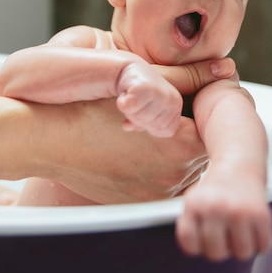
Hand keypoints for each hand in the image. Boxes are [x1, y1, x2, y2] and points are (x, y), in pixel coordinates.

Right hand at [0, 57, 235, 203]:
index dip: (211, 101)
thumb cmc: (90, 108)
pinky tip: (137, 145)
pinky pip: (166, 178)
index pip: (221, 120)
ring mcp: (160, 193)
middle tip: (170, 103)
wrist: (45, 140)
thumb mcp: (144, 83)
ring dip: (178, 142)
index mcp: (184, 146)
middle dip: (195, 121)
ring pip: (186, 161)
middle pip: (203, 141)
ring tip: (149, 124)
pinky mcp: (143, 201)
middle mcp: (177, 177)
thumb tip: (226, 70)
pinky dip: (160, 161)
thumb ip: (191, 77)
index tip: (199, 89)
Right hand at [116, 61, 182, 136]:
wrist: (129, 71)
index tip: (145, 112)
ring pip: (141, 119)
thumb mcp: (147, 113)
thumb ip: (143, 125)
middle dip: (140, 120)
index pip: (167, 131)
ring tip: (132, 98)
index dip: (152, 126)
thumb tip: (128, 127)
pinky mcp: (143, 87)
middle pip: (154, 127)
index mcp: (176, 105)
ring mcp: (160, 92)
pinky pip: (129, 108)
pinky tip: (125, 94)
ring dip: (131, 112)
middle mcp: (172, 98)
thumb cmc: (140, 95)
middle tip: (136, 104)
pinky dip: (122, 104)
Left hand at [176, 166, 271, 260]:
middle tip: (223, 233)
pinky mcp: (262, 214)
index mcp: (194, 205)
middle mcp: (216, 208)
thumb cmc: (215, 188)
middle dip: (220, 248)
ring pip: (242, 253)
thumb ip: (189, 225)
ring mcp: (240, 212)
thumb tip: (195, 251)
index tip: (201, 237)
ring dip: (242, 247)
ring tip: (238, 230)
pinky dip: (261, 242)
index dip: (196, 246)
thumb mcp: (193, 201)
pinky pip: (263, 246)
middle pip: (216, 254)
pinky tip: (253, 228)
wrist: (239, 164)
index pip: (190, 245)